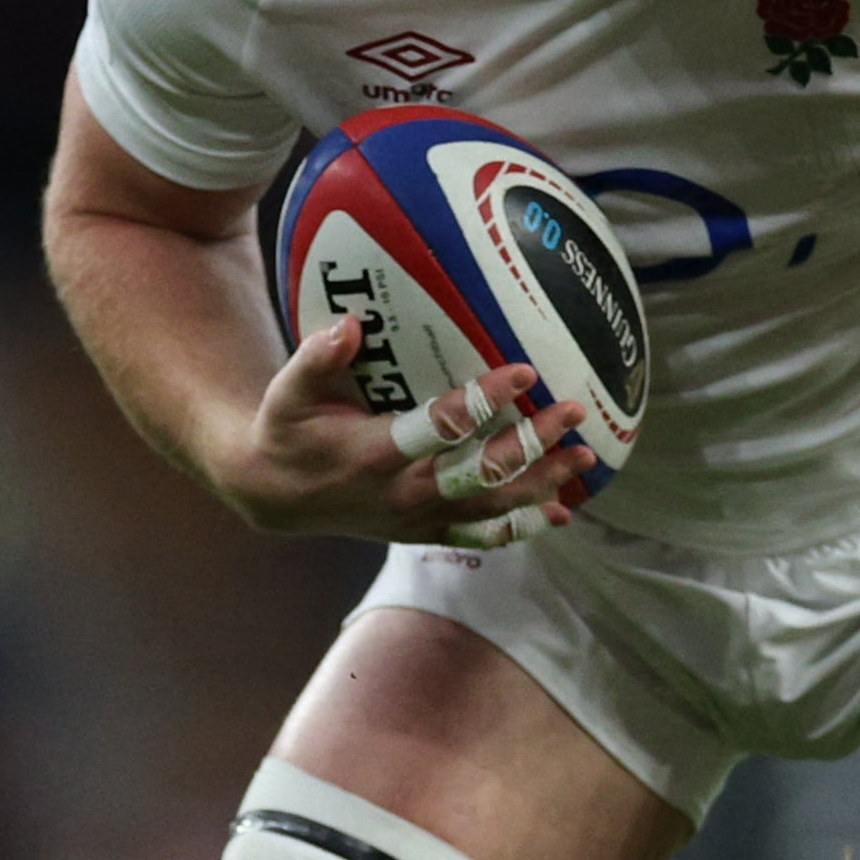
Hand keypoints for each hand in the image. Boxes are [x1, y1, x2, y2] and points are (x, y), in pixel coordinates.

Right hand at [223, 316, 589, 545]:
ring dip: (542, 483)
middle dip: (532, 444)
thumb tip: (351, 324)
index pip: (438, 428)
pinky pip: (480, 535)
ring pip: (490, 507)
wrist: (274, 496)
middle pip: (480, 472)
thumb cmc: (287, 430)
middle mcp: (402, 494)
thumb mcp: (288, 392)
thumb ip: (316, 358)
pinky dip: (520, 527)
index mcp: (373, 456)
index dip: (483, 401)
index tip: (524, 372)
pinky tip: (560, 514)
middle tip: (573, 411)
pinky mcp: (423, 533)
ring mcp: (417, 519)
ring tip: (585, 457)